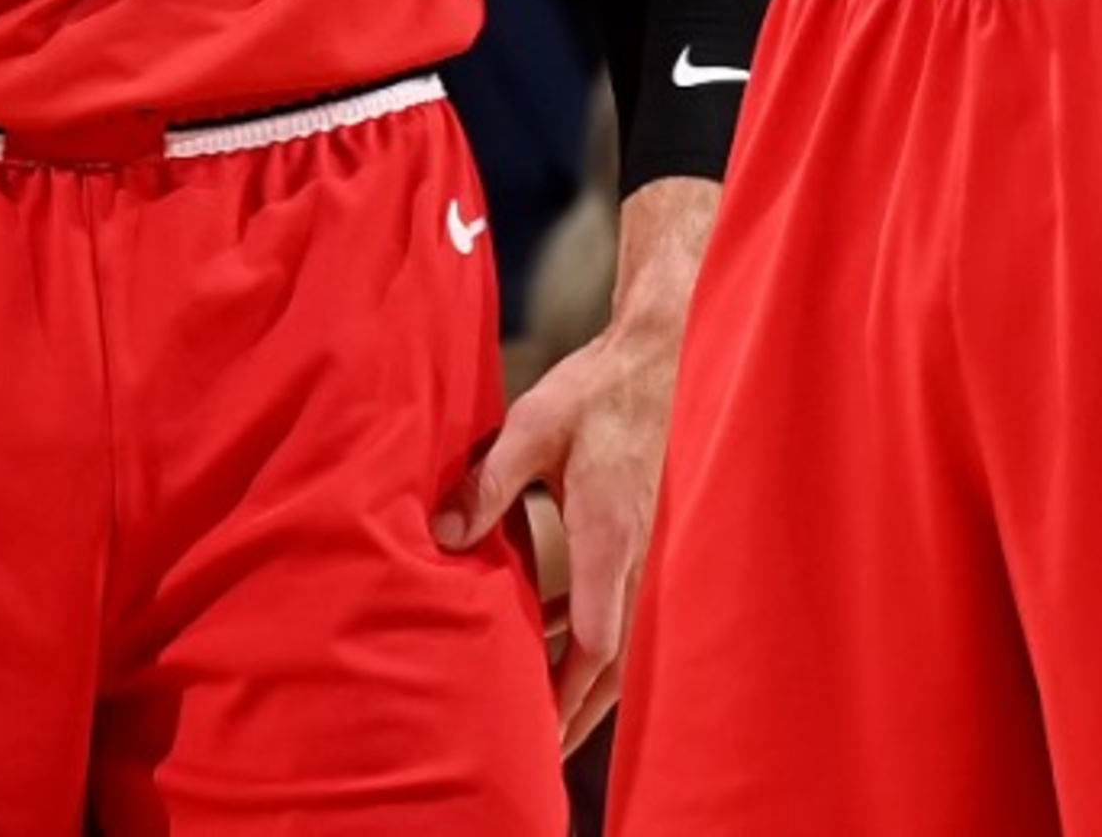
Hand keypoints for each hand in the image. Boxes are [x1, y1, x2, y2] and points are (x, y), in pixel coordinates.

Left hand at [434, 305, 687, 753]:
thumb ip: (489, 483)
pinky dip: (586, 626)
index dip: (568, 688)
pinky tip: (545, 624)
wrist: (659, 353)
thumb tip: (442, 534)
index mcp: (610, 535)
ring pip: (622, 634)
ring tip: (542, 706)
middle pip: (615, 659)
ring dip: (583, 672)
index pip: (596, 639)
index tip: (541, 725)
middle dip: (579, 706)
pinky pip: (619, 598)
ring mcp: (646, 544)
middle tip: (542, 747)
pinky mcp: (643, 530)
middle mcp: (636, 552)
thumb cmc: (597, 389)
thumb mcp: (533, 426)